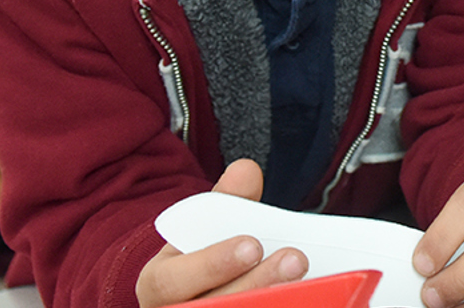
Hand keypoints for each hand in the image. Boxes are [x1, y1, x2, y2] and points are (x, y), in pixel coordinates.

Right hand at [135, 159, 309, 306]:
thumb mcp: (203, 232)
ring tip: (303, 274)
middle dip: (256, 282)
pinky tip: (304, 295)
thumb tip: (246, 170)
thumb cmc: (197, 261)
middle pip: (210, 307)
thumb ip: (225, 202)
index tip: (252, 245)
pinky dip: (281, 304)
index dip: (212, 264)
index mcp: (159, 284)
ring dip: (271, 296)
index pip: (172, 280)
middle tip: (294, 259)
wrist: (192, 294)